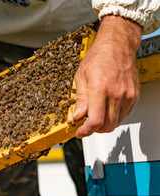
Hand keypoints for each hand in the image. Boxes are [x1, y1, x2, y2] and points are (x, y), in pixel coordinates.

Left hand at [73, 15, 141, 137]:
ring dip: (104, 124)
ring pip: (116, 123)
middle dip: (94, 129)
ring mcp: (127, 96)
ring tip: (95, 116)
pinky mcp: (134, 96)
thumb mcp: (81, 77)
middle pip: (106, 126)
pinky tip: (106, 110)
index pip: (95, 121)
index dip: (86, 131)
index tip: (80, 132)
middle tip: (85, 125)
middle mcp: (116, 94)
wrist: (118, 46)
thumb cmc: (99, 57)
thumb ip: (80, 99)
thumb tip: (77, 116)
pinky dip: (114, 117)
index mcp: (100, 89)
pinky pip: (124, 115)